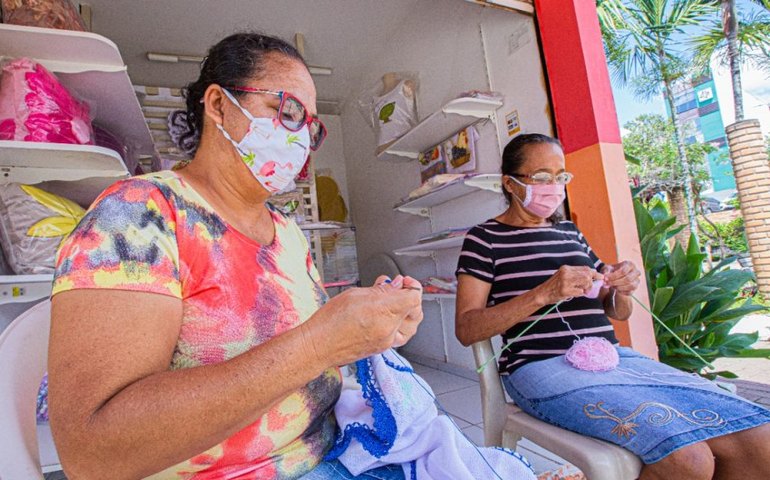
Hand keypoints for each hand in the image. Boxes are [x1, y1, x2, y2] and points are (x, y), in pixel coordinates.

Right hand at [303, 275, 422, 365]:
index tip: (403, 282)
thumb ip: (380, 290)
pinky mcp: (381, 348)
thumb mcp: (356, 294)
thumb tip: (395, 285)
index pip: (414, 297)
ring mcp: (386, 341)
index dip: (411, 286)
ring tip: (394, 301)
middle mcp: (389, 329)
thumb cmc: (330, 321)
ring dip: (407, 311)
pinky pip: (399, 335)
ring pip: (411, 325)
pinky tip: (386, 314)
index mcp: (384, 311)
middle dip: (410, 297)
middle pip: (416, 311)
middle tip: (398, 288)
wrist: (319, 345)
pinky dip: (398, 323)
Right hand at [538, 265, 603, 303]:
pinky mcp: (565, 291)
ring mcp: (565, 282)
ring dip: (587, 288)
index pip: (585, 268)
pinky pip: (580, 292)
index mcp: (566, 268)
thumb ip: (575, 274)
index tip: (601, 277)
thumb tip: (591, 275)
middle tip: (589, 288)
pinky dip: (581, 294)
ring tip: (582, 291)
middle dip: (591, 282)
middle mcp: (566, 273)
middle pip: (587, 275)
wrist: (542, 293)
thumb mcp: (563, 275)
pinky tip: (575, 294)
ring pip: (586, 282)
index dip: (595, 273)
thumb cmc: (554, 286)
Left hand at [602, 261, 640, 295]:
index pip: (623, 271)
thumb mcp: (608, 268)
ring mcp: (637, 280)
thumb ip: (606, 271)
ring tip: (611, 285)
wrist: (617, 276)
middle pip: (627, 279)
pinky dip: (621, 291)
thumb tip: (604, 276)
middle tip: (607, 283)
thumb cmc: (613, 270)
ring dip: (618, 287)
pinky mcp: (635, 288)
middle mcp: (636, 272)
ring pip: (630, 286)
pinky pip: (629, 292)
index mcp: (630, 264)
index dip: (614, 276)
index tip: (605, 278)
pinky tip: (615, 289)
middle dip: (615, 282)